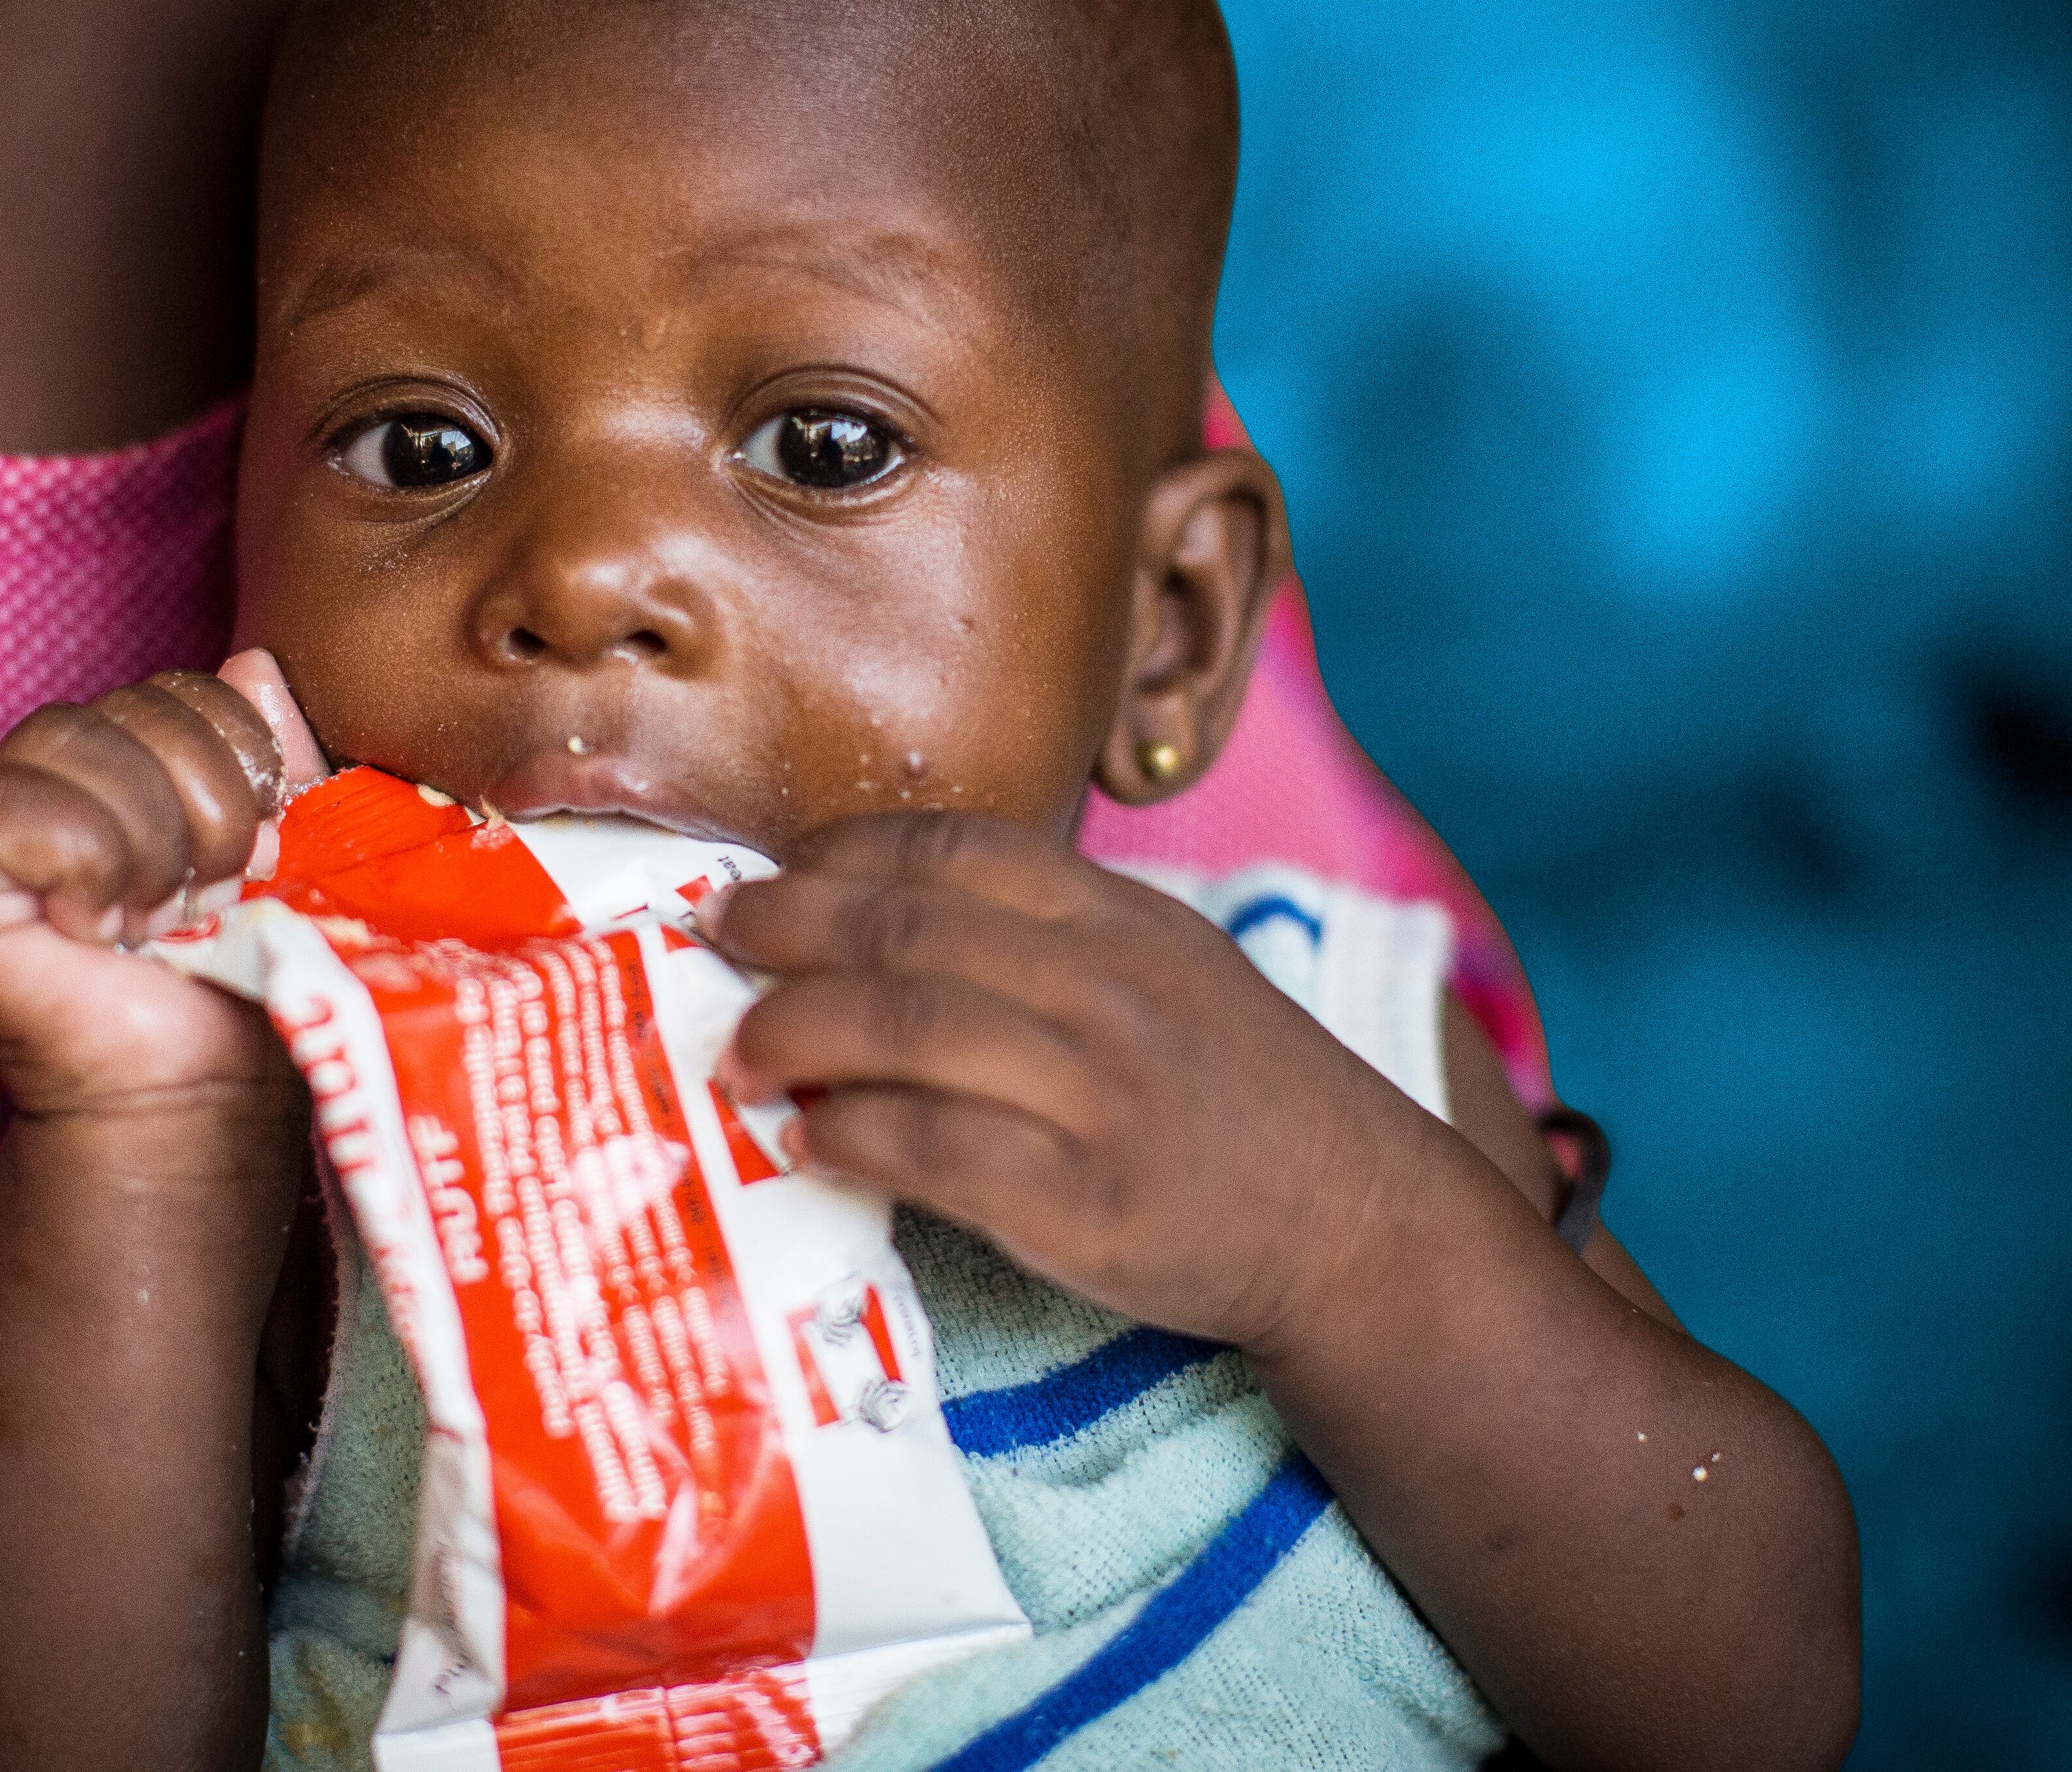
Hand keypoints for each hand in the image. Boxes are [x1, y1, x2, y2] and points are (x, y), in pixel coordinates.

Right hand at [0, 653, 329, 1121]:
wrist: (199, 1098)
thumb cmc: (248, 986)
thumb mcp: (298, 856)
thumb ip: (284, 761)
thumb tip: (256, 664)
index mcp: (135, 762)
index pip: (188, 687)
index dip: (243, 756)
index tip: (264, 850)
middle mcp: (56, 778)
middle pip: (137, 704)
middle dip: (209, 803)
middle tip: (215, 898)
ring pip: (77, 741)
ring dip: (152, 842)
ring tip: (162, 919)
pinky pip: (19, 811)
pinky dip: (86, 867)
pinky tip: (101, 929)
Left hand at [705, 812, 1428, 1356]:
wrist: (1357, 1224)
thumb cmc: (1241, 1095)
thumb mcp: (1166, 967)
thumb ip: (1045, 933)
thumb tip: (882, 921)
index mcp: (1118, 918)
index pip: (950, 848)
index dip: (837, 854)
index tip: (769, 873)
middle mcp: (1104, 989)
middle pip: (905, 931)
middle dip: (785, 928)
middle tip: (715, 943)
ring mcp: (1097, 1095)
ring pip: (907, 1029)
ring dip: (795, 1032)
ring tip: (737, 1053)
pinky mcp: (1085, 1205)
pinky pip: (937, 1151)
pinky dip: (853, 1138)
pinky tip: (807, 1140)